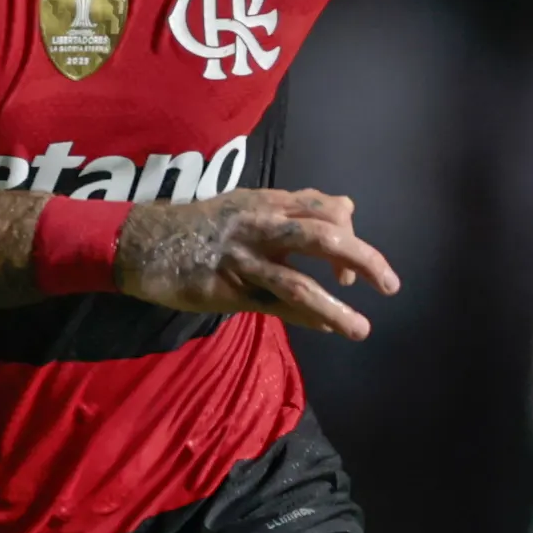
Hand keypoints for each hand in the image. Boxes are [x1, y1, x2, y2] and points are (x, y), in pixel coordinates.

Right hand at [116, 187, 400, 337]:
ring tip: (362, 329)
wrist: (142, 242)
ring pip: (299, 280)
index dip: (352, 234)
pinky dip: (306, 318)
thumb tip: (342, 215)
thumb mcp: (246, 208)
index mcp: (269, 202)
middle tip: (390, 285)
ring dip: (336, 308)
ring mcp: (243, 258)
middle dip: (364, 260)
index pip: (328, 208)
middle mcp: (261, 224)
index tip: (350, 269)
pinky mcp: (225, 289)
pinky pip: (273, 305)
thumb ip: (290, 214)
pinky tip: (328, 329)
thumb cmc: (199, 229)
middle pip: (325, 236)